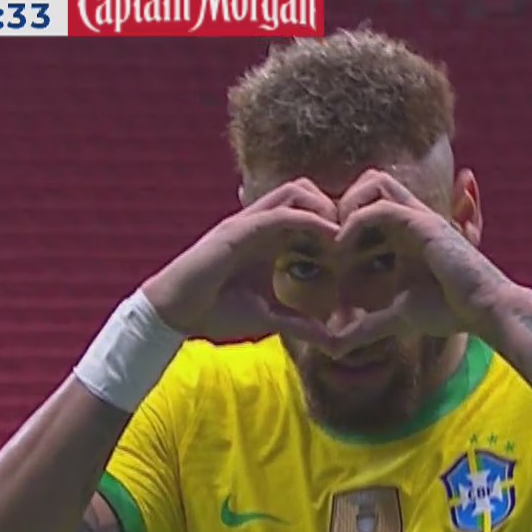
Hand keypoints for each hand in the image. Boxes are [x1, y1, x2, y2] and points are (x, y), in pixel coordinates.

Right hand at [140, 179, 363, 347]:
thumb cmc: (214, 311)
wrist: (174, 312)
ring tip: (343, 234)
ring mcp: (249, 223)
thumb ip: (299, 323)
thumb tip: (331, 340)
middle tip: (353, 234)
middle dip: (333, 205)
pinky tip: (329, 236)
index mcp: (268, 240)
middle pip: (305, 191)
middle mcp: (260, 224)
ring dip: (324, 206)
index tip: (358, 245)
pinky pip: (280, 213)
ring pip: (295, 191)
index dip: (334, 222)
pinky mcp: (238, 230)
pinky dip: (308, 219)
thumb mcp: (268, 318)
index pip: (307, 212)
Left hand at [332, 170, 521, 338]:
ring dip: (349, 205)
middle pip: (371, 179)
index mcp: (405, 232)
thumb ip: (366, 327)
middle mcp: (412, 217)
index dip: (343, 218)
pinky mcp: (425, 225)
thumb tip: (335, 348)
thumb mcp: (396, 317)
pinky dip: (356, 223)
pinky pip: (382, 208)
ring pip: (375, 181)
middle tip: (330, 238)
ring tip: (337, 241)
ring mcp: (419, 217)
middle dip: (344, 200)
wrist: (486, 310)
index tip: (327, 251)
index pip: (368, 201)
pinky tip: (344, 250)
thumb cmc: (451, 310)